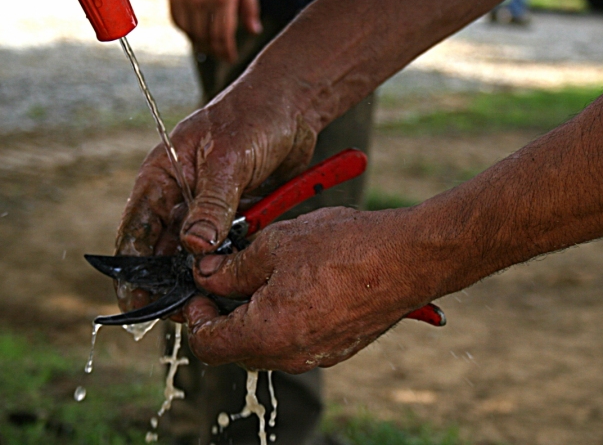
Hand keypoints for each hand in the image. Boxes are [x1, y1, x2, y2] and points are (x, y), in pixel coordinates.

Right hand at [114, 88, 317, 311]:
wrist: (294, 106)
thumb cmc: (254, 117)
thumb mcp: (228, 160)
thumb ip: (212, 204)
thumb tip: (195, 249)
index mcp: (162, 176)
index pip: (136, 229)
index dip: (132, 268)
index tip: (135, 301)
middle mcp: (179, 195)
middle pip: (163, 249)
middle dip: (168, 282)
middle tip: (180, 313)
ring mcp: (207, 206)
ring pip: (194, 253)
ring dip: (199, 277)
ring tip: (207, 305)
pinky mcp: (234, 212)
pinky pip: (226, 246)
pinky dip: (228, 264)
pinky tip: (234, 285)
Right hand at [168, 0, 261, 62]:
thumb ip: (250, 9)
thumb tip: (254, 31)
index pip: (224, 37)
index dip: (227, 52)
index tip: (231, 58)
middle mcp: (202, 2)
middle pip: (208, 39)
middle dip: (216, 51)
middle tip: (222, 55)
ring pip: (192, 34)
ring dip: (202, 45)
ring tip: (210, 47)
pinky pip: (178, 23)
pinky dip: (187, 32)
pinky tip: (196, 33)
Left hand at [183, 207, 446, 372]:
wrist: (408, 257)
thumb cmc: (345, 247)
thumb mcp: (274, 244)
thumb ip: (230, 268)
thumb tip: (205, 276)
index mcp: (267, 335)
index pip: (206, 344)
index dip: (194, 314)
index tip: (200, 287)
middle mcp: (290, 356)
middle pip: (234, 347)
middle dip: (223, 312)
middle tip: (227, 275)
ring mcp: (316, 355)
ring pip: (265, 343)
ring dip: (253, 313)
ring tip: (264, 271)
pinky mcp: (336, 347)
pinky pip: (294, 339)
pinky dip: (282, 316)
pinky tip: (294, 281)